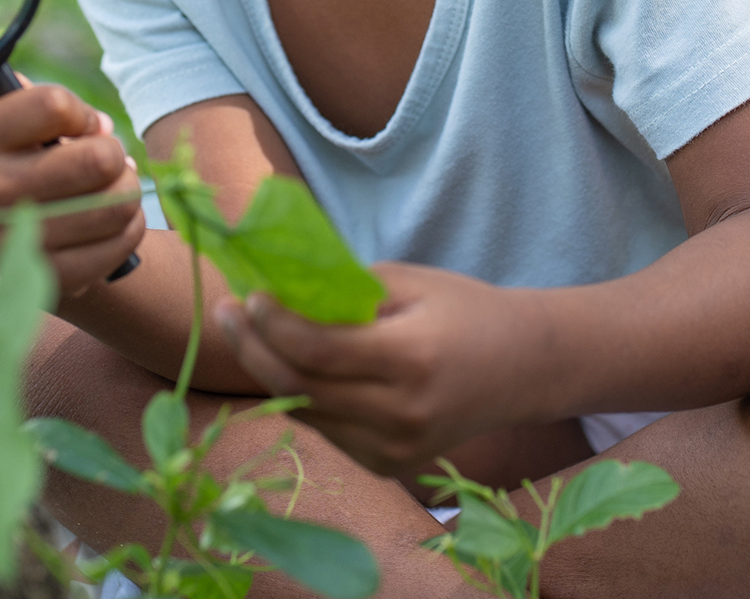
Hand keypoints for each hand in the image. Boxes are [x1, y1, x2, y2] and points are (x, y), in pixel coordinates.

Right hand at [0, 2, 143, 297]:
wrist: (30, 244)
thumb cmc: (21, 156)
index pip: (57, 104)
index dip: (78, 112)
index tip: (67, 125)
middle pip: (99, 156)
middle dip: (110, 154)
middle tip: (89, 162)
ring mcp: (19, 242)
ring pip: (119, 198)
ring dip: (123, 191)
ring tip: (97, 193)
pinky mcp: (51, 280)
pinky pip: (123, 238)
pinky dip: (126, 228)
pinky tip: (100, 227)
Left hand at [206, 262, 531, 476]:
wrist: (523, 369)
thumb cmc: (466, 310)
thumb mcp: (411, 283)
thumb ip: (345, 290)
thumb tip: (278, 289)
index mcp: (412, 361)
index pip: (318, 351)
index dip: (274, 324)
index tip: (250, 294)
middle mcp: (401, 415)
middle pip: (302, 387)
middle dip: (254, 348)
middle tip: (225, 311)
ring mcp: (395, 449)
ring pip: (307, 413)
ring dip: (270, 373)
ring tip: (247, 332)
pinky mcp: (390, 465)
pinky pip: (328, 430)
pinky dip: (303, 397)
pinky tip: (287, 365)